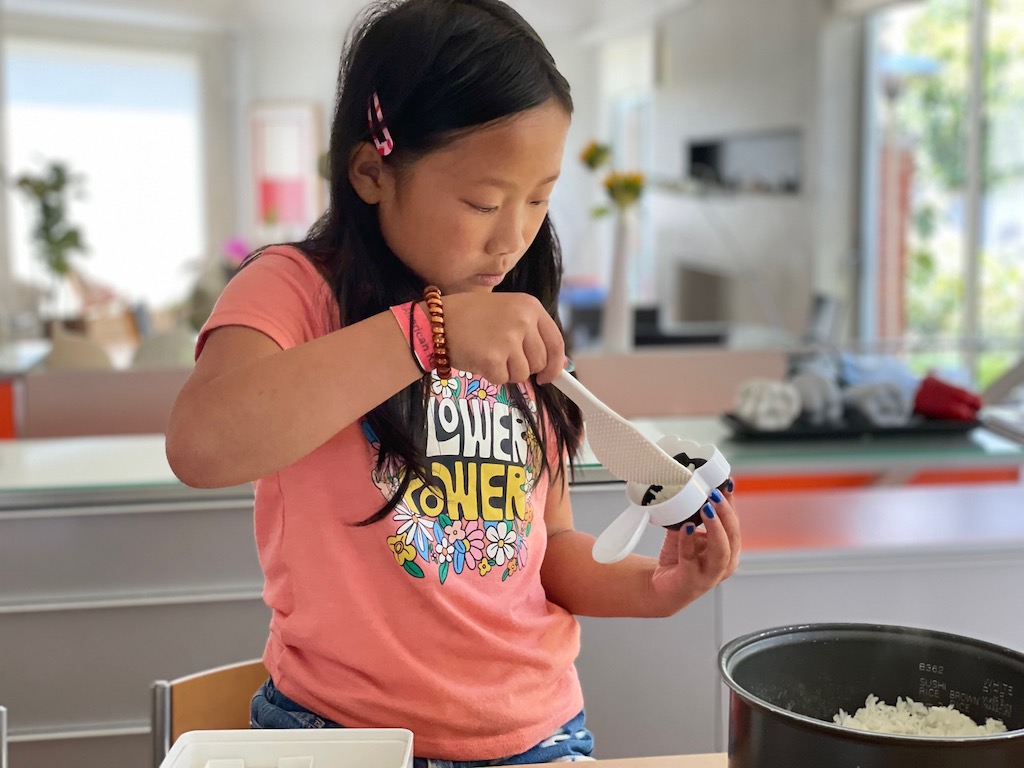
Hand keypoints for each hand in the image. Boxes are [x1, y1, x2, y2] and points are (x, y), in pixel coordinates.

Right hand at [441, 292, 565, 384]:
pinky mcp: (493, 357)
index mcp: (530, 306)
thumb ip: (533, 335)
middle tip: (504, 359)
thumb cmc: (470, 317)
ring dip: (506, 371)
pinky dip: (490, 375)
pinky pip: (502, 379)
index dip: (555, 364)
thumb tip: (561, 364)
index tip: (550, 376)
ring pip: (522, 374)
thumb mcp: (507, 314)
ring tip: (488, 353)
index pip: (556, 342)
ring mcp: (509, 338)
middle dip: (524, 367)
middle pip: (539, 362)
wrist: (437, 321)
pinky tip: (478, 358)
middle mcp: (523, 320)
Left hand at [649, 485, 739, 614]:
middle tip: (714, 494)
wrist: (663, 584)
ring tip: (705, 508)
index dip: (731, 502)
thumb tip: (693, 488)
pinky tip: (685, 528)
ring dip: (715, 527)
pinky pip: (691, 559)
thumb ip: (695, 515)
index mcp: (729, 549)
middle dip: (725, 513)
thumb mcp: (691, 531)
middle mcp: (725, 563)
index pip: (734, 522)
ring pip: (721, 550)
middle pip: (733, 536)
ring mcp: (710, 574)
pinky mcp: (691, 580)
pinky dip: (688, 541)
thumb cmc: (681, 558)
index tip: (726, 483)